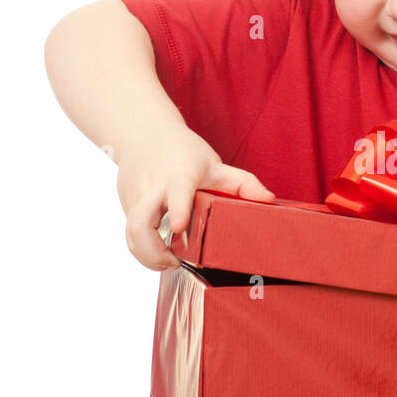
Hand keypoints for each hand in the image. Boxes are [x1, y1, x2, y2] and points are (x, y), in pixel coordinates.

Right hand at [116, 122, 274, 271]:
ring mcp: (135, 198)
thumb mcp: (214, 163)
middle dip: (152, 252)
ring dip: (146, 257)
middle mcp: (153, 188)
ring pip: (131, 233)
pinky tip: (159, 253)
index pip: (176, 192)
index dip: (178, 209)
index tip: (181, 227)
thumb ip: (242, 182)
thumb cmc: (183, 151)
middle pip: (141, 223)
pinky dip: (142, 249)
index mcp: (179, 176)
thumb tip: (269, 199)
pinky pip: (129, 233)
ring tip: (168, 262)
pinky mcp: (126, 206)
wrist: (144, 134)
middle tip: (174, 262)